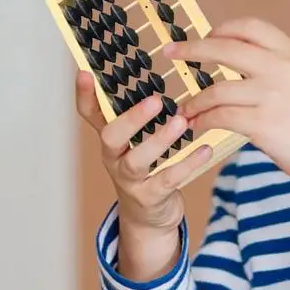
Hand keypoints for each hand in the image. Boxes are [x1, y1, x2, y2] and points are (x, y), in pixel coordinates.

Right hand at [75, 69, 212, 280]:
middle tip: (155, 101)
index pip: (90, 114)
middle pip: (111, 137)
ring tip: (181, 123)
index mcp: (112, 138)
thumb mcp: (136, 140)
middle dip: (132, 118)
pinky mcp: (150, 197)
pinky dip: (188, 164)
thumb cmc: (147, 167)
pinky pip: (167, 180)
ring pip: (137, 160)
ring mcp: (130, 179)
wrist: (150, 216)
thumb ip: (139, 113)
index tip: (84, 72)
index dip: (84, 95)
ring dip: (160, 140)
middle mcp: (115, 157)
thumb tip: (151, 75)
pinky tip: (205, 150)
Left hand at [164, 17, 289, 201]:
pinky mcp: (263, 124)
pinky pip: (220, 118)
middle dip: (192, 50)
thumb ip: (278, 67)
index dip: (222, 29)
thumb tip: (238, 60)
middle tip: (171, 53)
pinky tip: (197, 127)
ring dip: (195, 100)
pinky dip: (203, 122)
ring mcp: (272, 95)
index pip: (251, 26)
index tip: (205, 37)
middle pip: (225, 48)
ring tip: (186, 110)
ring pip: (217, 89)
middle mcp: (282, 68)